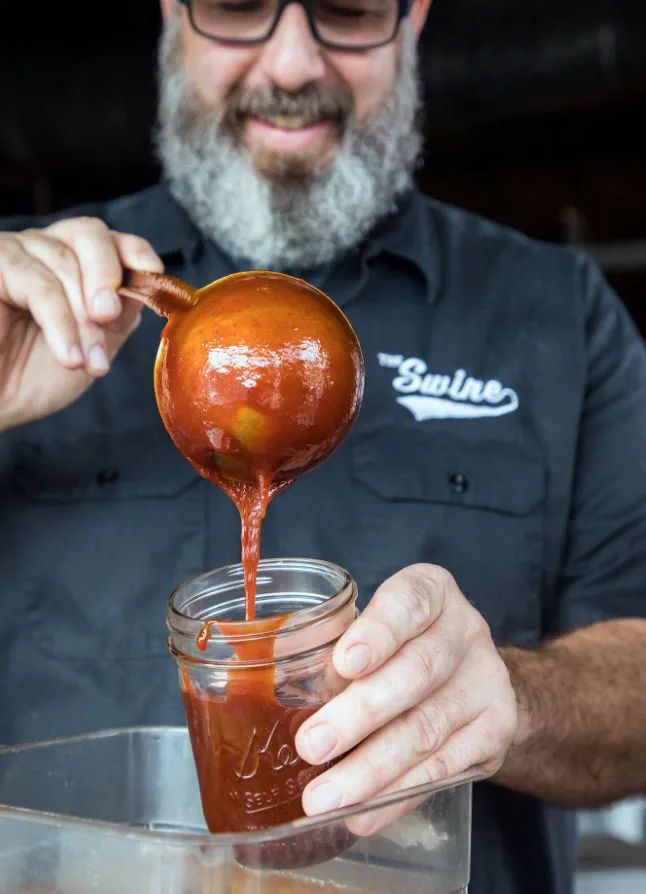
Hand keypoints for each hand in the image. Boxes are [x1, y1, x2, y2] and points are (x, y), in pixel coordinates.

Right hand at [0, 217, 163, 431]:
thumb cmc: (30, 379)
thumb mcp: (92, 348)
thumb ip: (119, 317)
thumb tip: (147, 290)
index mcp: (69, 264)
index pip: (107, 237)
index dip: (133, 248)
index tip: (152, 273)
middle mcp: (39, 251)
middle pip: (87, 233)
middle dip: (107, 277)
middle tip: (108, 318)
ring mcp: (12, 256)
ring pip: (63, 263)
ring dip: (83, 319)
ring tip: (88, 363)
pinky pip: (36, 284)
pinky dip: (60, 323)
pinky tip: (69, 357)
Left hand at [295, 564, 517, 833]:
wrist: (473, 675)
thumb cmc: (404, 645)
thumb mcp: (376, 626)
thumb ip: (337, 644)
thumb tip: (278, 688)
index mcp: (432, 592)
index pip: (408, 603)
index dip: (378, 633)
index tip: (344, 663)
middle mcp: (466, 630)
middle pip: (417, 673)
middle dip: (361, 714)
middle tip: (312, 746)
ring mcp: (487, 681)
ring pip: (427, 730)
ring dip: (372, 769)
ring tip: (325, 796)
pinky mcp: (496, 731)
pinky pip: (444, 771)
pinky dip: (397, 796)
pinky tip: (362, 813)